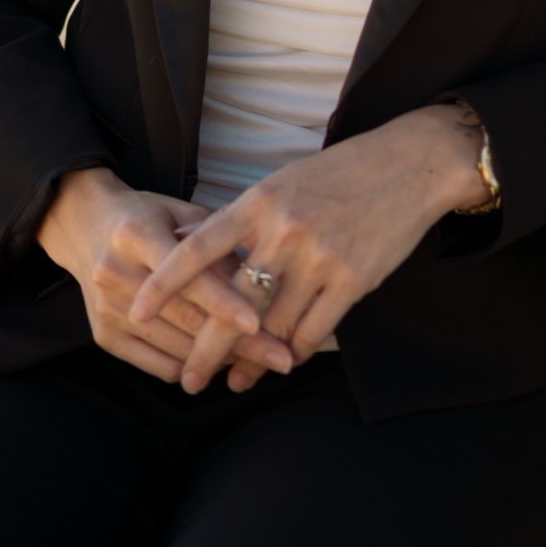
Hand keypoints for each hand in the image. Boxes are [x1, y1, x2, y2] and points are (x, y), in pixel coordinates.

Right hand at [37, 168, 294, 388]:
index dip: (223, 301)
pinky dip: (191, 367)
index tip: (258, 323)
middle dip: (238, 344)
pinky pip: (157, 365)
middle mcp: (117, 273)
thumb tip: (262, 272)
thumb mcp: (178, 211)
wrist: (83, 227)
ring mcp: (107, 309)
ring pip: (175, 348)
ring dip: (220, 360)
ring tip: (260, 363)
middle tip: (280, 358)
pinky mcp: (102, 337)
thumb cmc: (145, 217)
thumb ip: (216, 240)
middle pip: (186, 318)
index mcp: (136, 234)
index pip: (187, 275)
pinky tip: (219, 363)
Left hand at [127, 104, 486, 391]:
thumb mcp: (280, 184)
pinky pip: (312, 331)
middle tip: (189, 381)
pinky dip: (293, 352)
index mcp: (258, 202)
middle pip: (231, 304)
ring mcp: (319, 257)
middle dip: (206, 350)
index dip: (163, 283)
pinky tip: (282, 361)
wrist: (409, 165)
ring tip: (237, 380)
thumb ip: (236, 218)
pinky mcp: (353, 280)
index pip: (197, 247)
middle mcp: (283, 231)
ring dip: (252, 361)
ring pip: (271, 326)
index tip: (136, 311)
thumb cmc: (337, 175)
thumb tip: (183, 239)